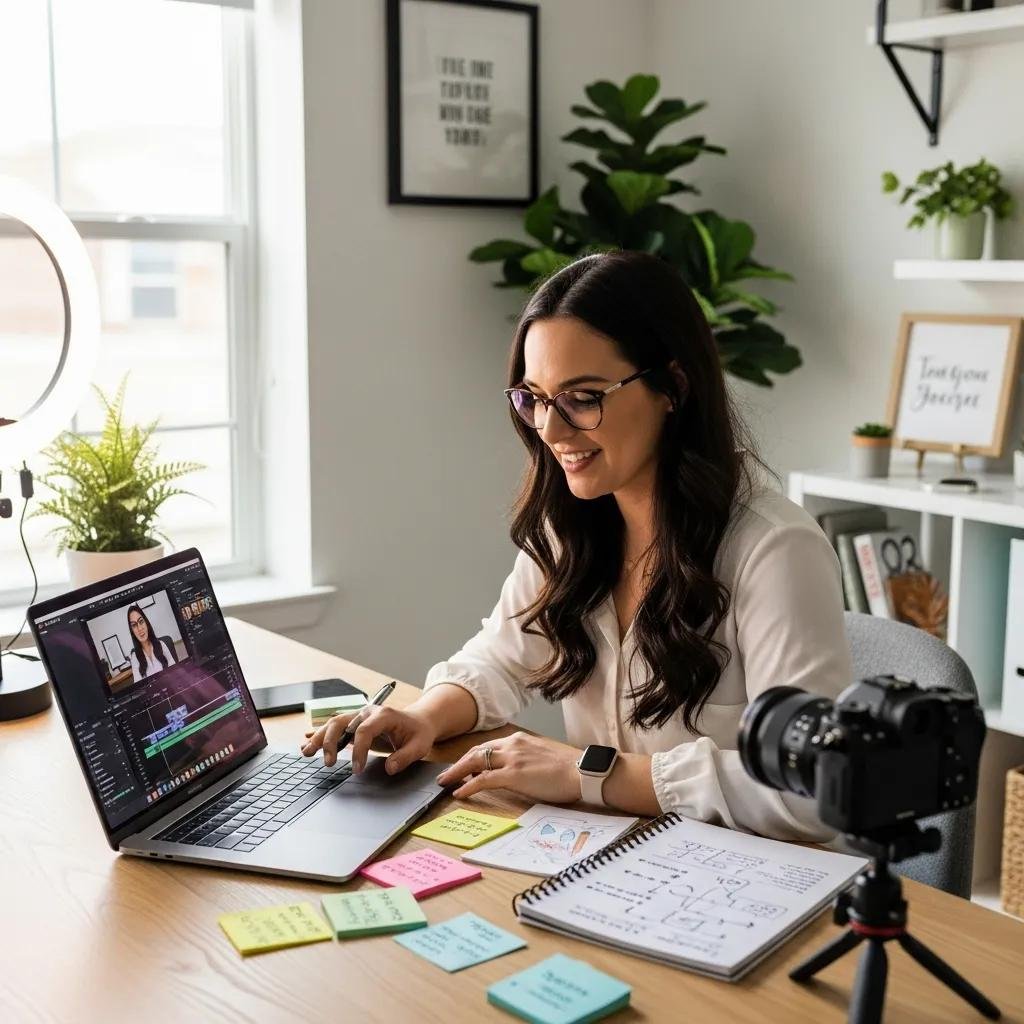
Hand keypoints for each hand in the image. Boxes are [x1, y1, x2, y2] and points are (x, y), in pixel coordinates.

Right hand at [300, 705, 437, 773]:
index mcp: (384, 715)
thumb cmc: (419, 733)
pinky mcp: (354, 724)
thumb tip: (390, 768)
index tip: (356, 770)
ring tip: (306, 752)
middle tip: (328, 763)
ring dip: (319, 738)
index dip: (358, 751)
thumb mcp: (420, 745)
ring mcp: (359, 717)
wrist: (418, 721)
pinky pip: (334, 728)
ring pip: (333, 724)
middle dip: (330, 742)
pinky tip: (307, 744)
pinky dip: (320, 736)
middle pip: (341, 722)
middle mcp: (367, 712)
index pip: (364, 730)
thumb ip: (406, 756)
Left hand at [436, 731, 582, 803]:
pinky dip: (468, 786)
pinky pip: (483, 780)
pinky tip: (459, 793)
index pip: (489, 747)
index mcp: (520, 739)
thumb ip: (528, 758)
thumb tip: (520, 770)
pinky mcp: (513, 775)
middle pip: (477, 751)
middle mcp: (513, 745)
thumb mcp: (544, 756)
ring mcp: (512, 759)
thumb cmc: (570, 768)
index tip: (464, 765)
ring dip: (457, 772)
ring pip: (475, 762)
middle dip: (459, 763)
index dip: (473, 757)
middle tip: (447, 774)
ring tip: (446, 782)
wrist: (583, 771)